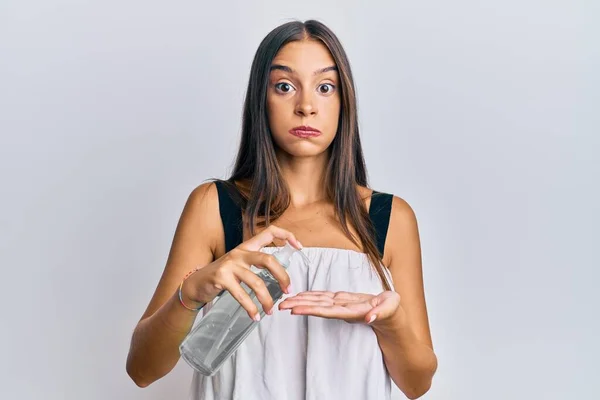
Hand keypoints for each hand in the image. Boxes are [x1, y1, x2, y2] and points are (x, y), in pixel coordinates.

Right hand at [181, 225, 301, 319]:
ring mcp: (229, 265)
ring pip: (256, 282)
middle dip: (282, 276)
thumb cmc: (222, 276)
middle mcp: (239, 253)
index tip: (299, 246)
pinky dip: (251, 308)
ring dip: (267, 299)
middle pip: (268, 259)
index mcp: (247, 247)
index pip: (270, 231)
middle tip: (288, 290)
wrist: (195, 284)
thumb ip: (256, 263)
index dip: (287, 235)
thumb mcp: (239, 264)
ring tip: (270, 311)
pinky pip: (242, 295)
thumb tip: (281, 273)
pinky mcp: (221, 278)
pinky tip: (255, 316)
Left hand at [278, 290, 400, 324]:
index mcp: (352, 312)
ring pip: (317, 303)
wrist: (392, 318)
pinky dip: (311, 296)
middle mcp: (343, 310)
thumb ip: (381, 311)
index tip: (295, 311)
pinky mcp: (342, 301)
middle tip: (281, 306)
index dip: (310, 310)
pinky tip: (300, 296)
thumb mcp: (391, 308)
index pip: (327, 311)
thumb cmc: (392, 311)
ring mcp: (341, 306)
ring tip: (284, 302)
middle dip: (299, 306)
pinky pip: (323, 298)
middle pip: (317, 308)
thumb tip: (370, 316)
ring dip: (301, 302)